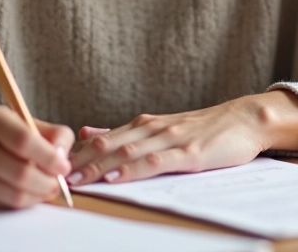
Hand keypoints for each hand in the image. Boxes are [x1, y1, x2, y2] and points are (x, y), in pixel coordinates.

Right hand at [0, 107, 73, 208]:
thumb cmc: (6, 131)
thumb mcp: (29, 121)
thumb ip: (55, 134)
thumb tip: (62, 158)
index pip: (24, 141)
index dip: (49, 158)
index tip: (64, 166)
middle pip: (20, 174)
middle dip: (48, 182)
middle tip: (58, 183)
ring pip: (14, 195)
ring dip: (38, 196)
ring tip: (47, 188)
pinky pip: (4, 205)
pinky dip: (23, 202)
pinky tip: (29, 192)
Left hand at [67, 91, 297, 185]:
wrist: (246, 119)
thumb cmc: (206, 128)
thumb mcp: (161, 128)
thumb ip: (126, 133)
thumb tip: (87, 132)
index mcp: (144, 125)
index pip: (102, 138)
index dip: (75, 153)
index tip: (51, 164)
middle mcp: (153, 128)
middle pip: (108, 144)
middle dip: (79, 161)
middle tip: (52, 174)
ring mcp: (171, 140)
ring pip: (127, 152)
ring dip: (99, 165)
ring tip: (77, 179)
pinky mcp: (190, 153)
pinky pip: (157, 161)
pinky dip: (134, 169)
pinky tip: (117, 175)